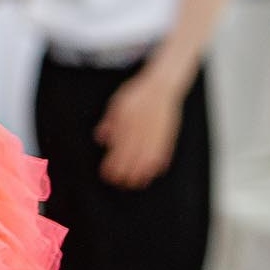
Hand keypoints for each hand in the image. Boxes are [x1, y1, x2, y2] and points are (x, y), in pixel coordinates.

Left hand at [97, 67, 185, 187]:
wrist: (161, 87)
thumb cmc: (137, 95)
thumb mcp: (116, 106)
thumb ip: (108, 124)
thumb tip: (101, 139)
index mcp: (126, 127)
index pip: (117, 153)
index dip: (111, 167)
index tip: (107, 175)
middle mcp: (141, 134)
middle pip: (132, 161)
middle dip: (124, 174)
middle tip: (119, 183)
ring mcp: (156, 136)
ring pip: (148, 162)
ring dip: (141, 174)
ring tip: (135, 183)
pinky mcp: (168, 137)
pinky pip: (164, 155)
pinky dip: (158, 166)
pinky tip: (153, 173)